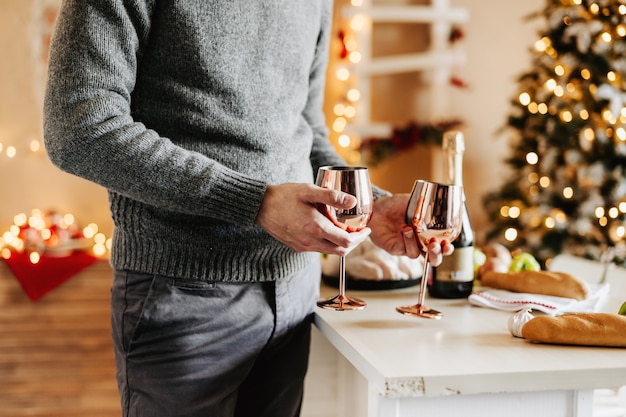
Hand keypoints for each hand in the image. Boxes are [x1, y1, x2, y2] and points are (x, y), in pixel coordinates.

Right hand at [255, 183, 370, 255]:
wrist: (261, 207)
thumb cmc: (285, 196)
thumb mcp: (309, 191)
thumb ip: (332, 197)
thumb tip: (353, 201)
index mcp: (316, 228)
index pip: (346, 242)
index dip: (360, 238)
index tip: (366, 229)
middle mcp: (311, 241)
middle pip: (341, 251)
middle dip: (354, 243)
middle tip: (360, 232)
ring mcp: (303, 246)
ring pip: (330, 251)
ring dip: (342, 244)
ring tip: (348, 231)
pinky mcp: (297, 247)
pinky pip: (319, 249)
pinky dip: (329, 243)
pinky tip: (330, 231)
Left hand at [368, 194, 453, 265]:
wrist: (378, 206)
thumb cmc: (397, 205)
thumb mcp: (415, 203)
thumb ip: (427, 206)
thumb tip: (441, 202)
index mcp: (428, 235)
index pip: (442, 246)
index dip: (447, 248)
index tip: (448, 243)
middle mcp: (418, 244)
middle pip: (432, 258)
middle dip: (436, 255)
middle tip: (435, 245)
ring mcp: (406, 247)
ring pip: (416, 254)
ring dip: (415, 243)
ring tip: (411, 228)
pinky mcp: (394, 248)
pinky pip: (402, 249)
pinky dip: (405, 240)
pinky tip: (404, 229)